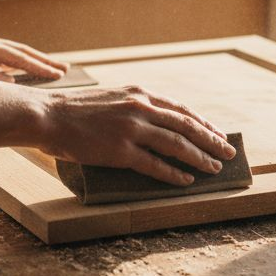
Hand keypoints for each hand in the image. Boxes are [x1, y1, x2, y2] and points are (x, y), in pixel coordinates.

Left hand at [0, 29, 67, 81]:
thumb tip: (14, 85)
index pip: (21, 58)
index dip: (42, 68)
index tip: (61, 75)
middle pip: (21, 52)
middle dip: (42, 61)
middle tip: (64, 69)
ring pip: (11, 56)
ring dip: (30, 63)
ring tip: (46, 71)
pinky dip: (13, 66)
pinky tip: (15, 74)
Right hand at [35, 85, 237, 185]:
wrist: (46, 115)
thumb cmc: (73, 110)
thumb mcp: (110, 97)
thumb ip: (132, 106)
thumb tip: (152, 121)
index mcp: (138, 94)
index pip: (180, 109)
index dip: (203, 123)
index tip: (218, 133)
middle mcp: (140, 108)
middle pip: (187, 126)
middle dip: (211, 140)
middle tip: (228, 153)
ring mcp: (131, 130)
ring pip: (177, 145)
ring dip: (200, 158)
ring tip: (215, 169)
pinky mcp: (120, 151)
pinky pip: (155, 165)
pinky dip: (174, 174)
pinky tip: (187, 181)